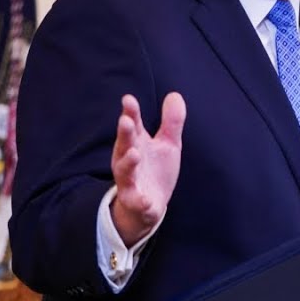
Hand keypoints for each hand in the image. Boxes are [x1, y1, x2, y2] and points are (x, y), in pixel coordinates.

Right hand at [110, 92, 185, 246]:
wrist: (147, 206)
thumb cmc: (155, 170)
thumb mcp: (167, 144)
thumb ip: (171, 122)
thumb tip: (175, 94)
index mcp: (136, 144)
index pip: (132, 125)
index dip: (130, 113)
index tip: (128, 100)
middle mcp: (128, 160)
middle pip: (125, 145)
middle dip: (124, 134)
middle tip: (125, 121)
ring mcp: (131, 182)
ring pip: (125, 172)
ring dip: (128, 163)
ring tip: (134, 154)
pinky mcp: (136, 202)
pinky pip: (136, 202)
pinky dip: (139, 201)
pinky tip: (145, 200)